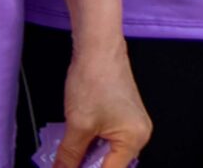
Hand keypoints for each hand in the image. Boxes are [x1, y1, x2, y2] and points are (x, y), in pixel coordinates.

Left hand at [58, 44, 151, 167]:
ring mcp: (131, 124)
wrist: (98, 46)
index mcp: (135, 140)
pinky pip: (106, 139)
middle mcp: (139, 135)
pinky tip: (72, 143)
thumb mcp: (78, 125)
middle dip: (86, 165)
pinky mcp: (121, 115)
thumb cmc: (93, 81)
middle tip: (63, 164)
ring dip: (85, 156)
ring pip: (106, 152)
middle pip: (110, 164)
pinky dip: (89, 143)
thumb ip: (69, 156)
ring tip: (65, 157)